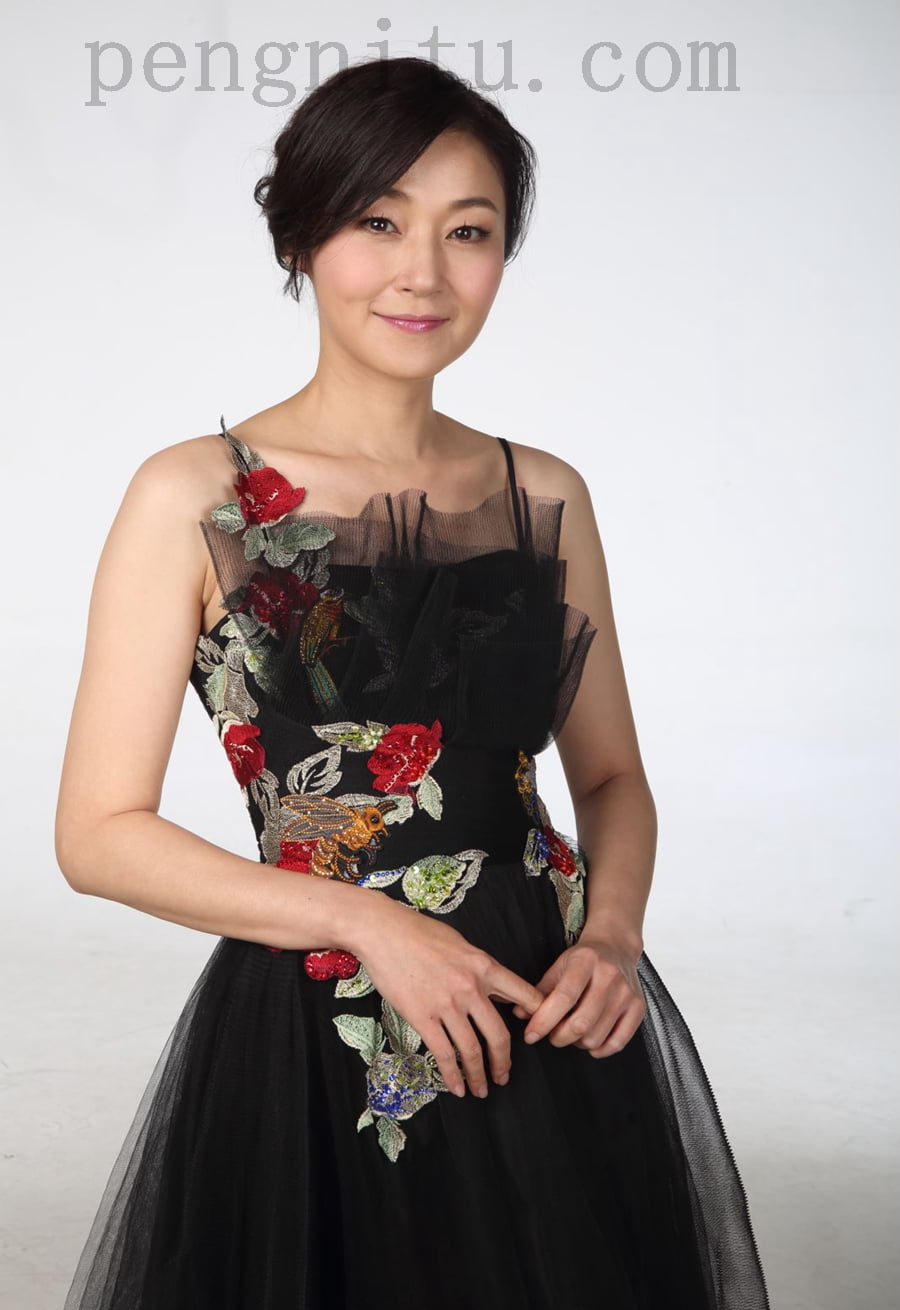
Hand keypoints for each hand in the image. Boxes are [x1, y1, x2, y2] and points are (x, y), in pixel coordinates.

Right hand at [353, 896, 545, 1097]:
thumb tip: (493, 988)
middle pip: (499, 1035)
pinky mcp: (423, 1017)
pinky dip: (453, 1076)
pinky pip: (443, 1054)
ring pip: (472, 1050)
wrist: (383, 931)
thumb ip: (479, 968)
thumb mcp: (461, 944)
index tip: (534, 1034)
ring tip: (481, 1089)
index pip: (524, 995)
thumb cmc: (419, 932)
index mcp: (484, 966)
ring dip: (479, 1075)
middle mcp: (471, 988)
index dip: (536, 1018)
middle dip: (504, 1062)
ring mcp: (447, 1004)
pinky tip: (457, 1087)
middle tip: (503, 1076)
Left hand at [510, 934, 645, 1057]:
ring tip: (572, 1033)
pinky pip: (619, 1042)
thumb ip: (540, 990)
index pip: (563, 997)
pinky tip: (590, 1042)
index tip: (530, 1035)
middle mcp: (609, 976)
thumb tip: (520, 1014)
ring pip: (597, 1036)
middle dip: (559, 1037)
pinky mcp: (639, 1007)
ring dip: (577, 1043)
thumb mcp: (559, 965)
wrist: (616, 947)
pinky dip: (600, 1050)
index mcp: (586, 961)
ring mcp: (627, 993)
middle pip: (581, 1022)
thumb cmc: (584, 959)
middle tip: (552, 1036)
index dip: (544, 1021)